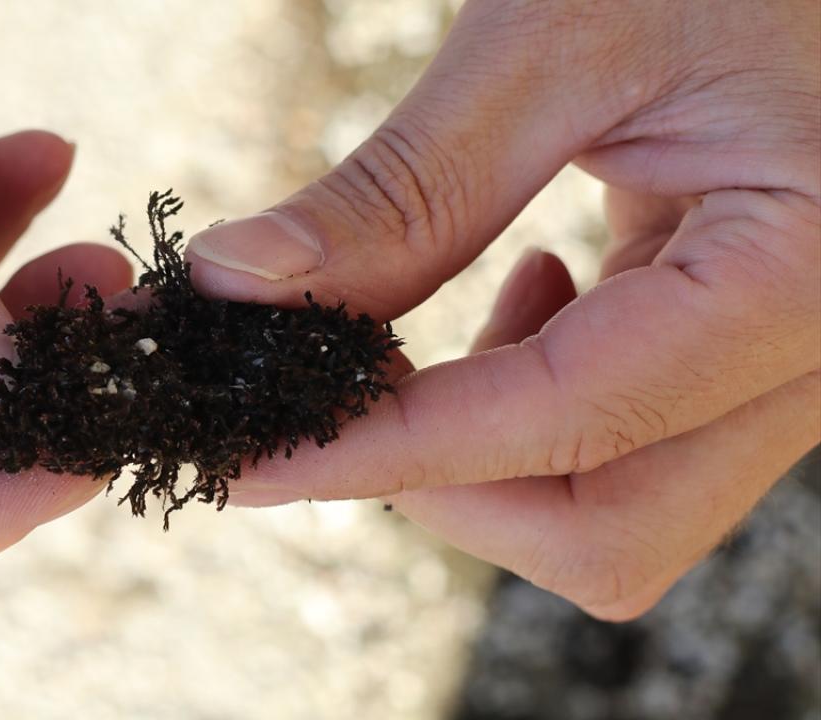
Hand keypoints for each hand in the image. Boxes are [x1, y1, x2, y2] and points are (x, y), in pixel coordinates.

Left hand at [185, 0, 819, 619]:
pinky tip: (533, 289)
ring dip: (488, 452)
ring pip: (615, 509)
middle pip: (604, 529)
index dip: (386, 452)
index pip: (560, 423)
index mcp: (802, 276)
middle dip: (446, 485)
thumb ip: (404, 189)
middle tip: (346, 391)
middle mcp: (818, 355)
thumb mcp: (555, 41)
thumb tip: (236, 283)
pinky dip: (537, 407)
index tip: (254, 460)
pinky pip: (631, 443)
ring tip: (454, 318)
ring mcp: (789, 366)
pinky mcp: (748, 345)